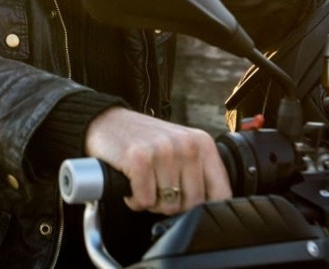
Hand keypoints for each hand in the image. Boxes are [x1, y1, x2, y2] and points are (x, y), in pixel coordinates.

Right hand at [84, 107, 230, 215]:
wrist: (106, 121)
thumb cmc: (144, 139)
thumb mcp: (181, 149)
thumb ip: (199, 172)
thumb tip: (212, 208)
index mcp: (202, 144)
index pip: (221, 193)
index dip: (206, 208)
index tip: (189, 204)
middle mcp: (186, 146)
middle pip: (193, 204)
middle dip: (172, 205)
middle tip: (157, 189)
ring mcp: (163, 151)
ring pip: (168, 205)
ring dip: (151, 202)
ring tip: (143, 184)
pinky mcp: (139, 160)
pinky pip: (144, 201)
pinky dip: (134, 200)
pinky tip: (131, 185)